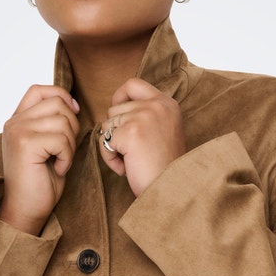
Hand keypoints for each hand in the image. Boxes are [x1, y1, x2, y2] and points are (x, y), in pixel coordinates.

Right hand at [0, 85, 79, 233]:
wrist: (26, 209)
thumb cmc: (40, 181)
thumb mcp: (47, 145)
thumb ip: (52, 122)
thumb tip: (73, 104)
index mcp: (17, 120)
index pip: (39, 90)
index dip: (61, 96)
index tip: (74, 114)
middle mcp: (14, 122)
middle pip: (57, 103)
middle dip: (72, 126)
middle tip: (65, 151)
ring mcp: (18, 132)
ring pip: (63, 121)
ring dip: (70, 145)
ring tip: (60, 161)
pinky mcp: (25, 144)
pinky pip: (62, 140)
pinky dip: (67, 157)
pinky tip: (57, 169)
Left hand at [98, 78, 185, 196]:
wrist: (171, 190)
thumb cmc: (164, 168)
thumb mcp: (163, 131)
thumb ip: (146, 115)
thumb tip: (115, 108)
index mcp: (167, 103)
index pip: (133, 84)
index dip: (119, 97)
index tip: (117, 114)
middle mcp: (157, 105)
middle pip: (115, 108)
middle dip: (116, 131)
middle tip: (131, 152)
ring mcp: (144, 116)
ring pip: (107, 124)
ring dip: (112, 146)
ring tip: (130, 161)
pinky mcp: (131, 132)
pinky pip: (103, 141)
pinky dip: (110, 158)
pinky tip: (125, 168)